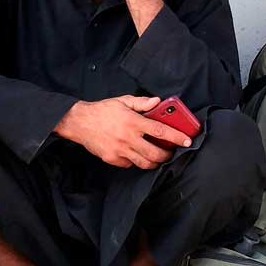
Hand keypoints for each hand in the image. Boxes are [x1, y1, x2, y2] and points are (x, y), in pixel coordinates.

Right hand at [54, 95, 191, 168]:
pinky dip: (136, 161)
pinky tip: (136, 154)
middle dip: (167, 155)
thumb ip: (141, 103)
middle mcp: (128, 138)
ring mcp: (120, 151)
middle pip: (155, 153)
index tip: (187, 141)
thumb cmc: (102, 111)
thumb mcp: (122, 101)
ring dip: (154, 161)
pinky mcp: (112, 159)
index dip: (176, 137)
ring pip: (145, 163)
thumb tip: (158, 102)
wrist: (79, 122)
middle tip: (170, 151)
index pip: (160, 131)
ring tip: (156, 156)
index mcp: (133, 122)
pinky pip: (130, 164)